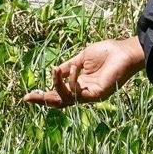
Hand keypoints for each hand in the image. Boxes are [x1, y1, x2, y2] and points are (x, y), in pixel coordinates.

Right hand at [21, 36, 145, 108]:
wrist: (125, 51)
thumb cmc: (107, 52)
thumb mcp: (81, 58)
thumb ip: (67, 66)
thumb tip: (53, 71)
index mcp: (79, 84)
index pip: (58, 93)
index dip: (44, 95)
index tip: (27, 95)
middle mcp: (83, 92)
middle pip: (59, 102)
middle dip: (43, 100)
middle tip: (28, 98)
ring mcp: (90, 95)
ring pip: (66, 99)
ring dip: (57, 86)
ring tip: (55, 71)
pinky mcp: (97, 95)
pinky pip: (78, 93)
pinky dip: (72, 81)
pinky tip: (75, 68)